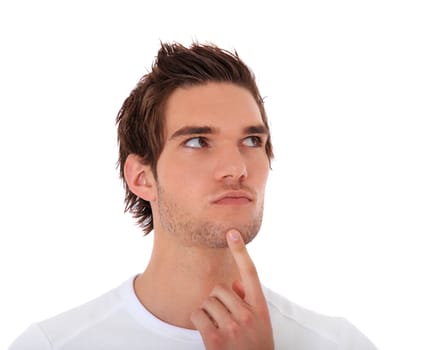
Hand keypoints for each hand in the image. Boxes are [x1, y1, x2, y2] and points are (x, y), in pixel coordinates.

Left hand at [190, 229, 273, 349]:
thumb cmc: (255, 343)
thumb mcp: (259, 320)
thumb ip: (247, 299)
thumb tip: (232, 284)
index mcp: (259, 306)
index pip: (250, 272)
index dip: (241, 251)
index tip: (232, 232)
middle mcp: (247, 314)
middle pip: (220, 288)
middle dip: (218, 299)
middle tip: (224, 315)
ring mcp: (232, 327)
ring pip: (207, 301)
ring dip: (208, 311)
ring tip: (219, 326)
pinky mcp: (215, 339)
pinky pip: (198, 315)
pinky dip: (199, 321)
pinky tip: (209, 332)